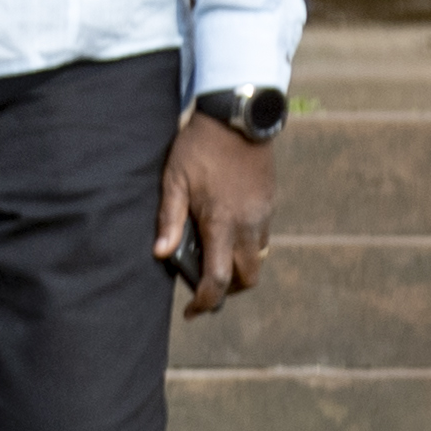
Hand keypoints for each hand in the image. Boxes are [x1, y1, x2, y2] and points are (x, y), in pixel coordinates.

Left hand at [155, 111, 280, 320]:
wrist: (237, 119)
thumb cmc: (199, 148)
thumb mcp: (174, 181)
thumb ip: (168, 219)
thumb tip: (160, 254)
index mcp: (221, 223)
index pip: (219, 278)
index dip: (205, 301)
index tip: (192, 311)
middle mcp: (248, 224)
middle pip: (248, 278)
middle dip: (228, 290)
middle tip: (205, 288)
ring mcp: (263, 214)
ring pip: (258, 259)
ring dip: (239, 268)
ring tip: (215, 260)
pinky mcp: (269, 203)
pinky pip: (262, 237)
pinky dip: (246, 246)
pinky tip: (226, 233)